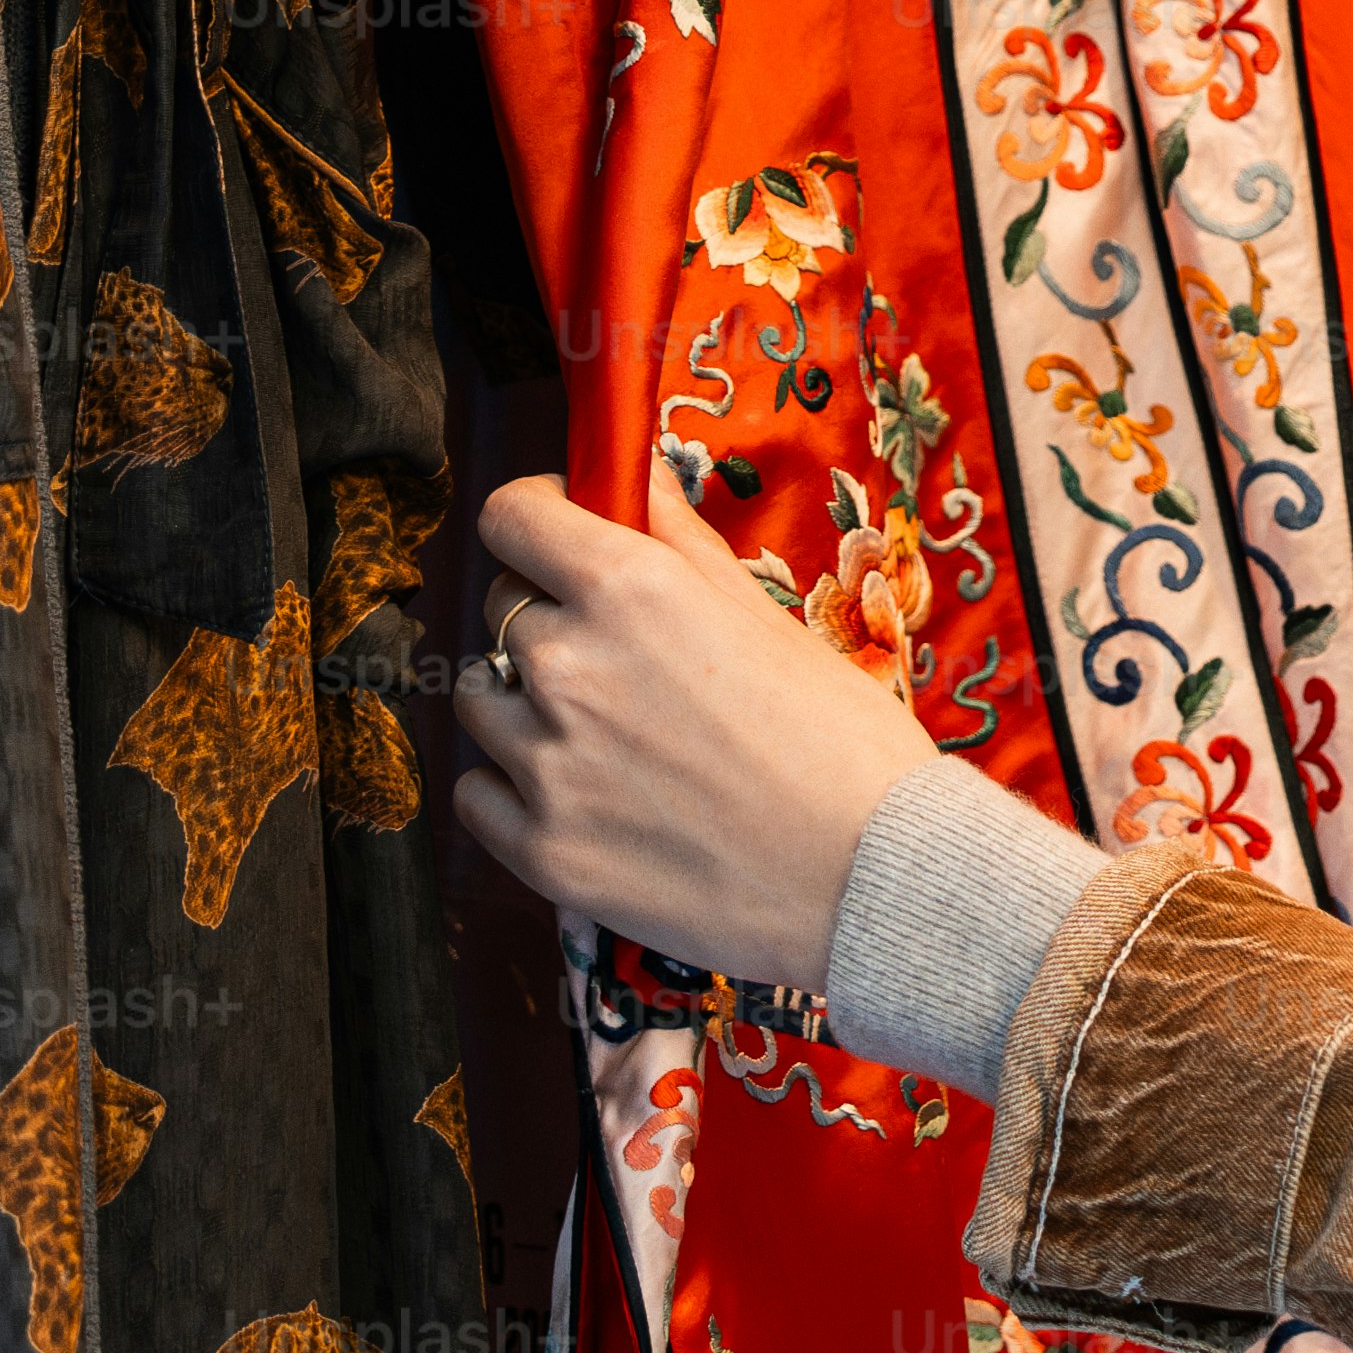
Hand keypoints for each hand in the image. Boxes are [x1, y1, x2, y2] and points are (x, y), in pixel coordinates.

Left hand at [444, 474, 944, 994]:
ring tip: (607, 734)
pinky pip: (477, 792)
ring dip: (525, 703)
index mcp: (630, 588)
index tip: (563, 536)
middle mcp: (571, 666)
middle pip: (501, 607)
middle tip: (622, 660)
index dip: (537, 518)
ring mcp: (548, 764)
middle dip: (550, 616)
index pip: (511, 515)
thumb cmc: (843, 742)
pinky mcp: (543, 850)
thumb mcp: (766, 613)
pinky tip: (585, 793)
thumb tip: (634, 474)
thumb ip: (678, 539)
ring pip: (481, 698)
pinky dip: (515, 788)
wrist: (876, 878)